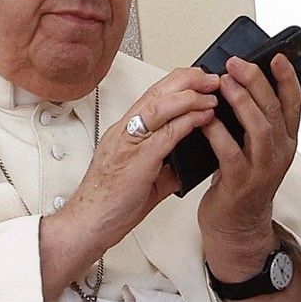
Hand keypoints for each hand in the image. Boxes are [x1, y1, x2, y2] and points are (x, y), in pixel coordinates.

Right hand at [40, 67, 219, 299]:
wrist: (89, 223)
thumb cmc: (108, 201)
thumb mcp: (142, 177)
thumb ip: (164, 166)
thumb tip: (184, 164)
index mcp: (124, 132)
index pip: (152, 95)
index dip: (178, 83)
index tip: (200, 79)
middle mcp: (124, 131)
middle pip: (156, 92)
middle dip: (187, 80)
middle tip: (211, 78)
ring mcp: (128, 144)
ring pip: (159, 107)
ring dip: (189, 96)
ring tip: (211, 93)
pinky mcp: (136, 161)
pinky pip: (165, 134)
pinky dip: (187, 122)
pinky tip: (203, 116)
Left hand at [198, 54, 300, 280]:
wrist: (235, 224)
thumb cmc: (240, 179)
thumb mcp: (253, 146)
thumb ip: (251, 119)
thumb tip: (236, 81)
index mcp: (284, 140)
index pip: (293, 103)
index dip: (287, 79)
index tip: (277, 57)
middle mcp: (279, 152)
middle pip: (274, 110)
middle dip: (256, 82)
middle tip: (237, 64)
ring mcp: (262, 168)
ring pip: (259, 129)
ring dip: (242, 103)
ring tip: (224, 84)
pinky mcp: (240, 182)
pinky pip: (231, 152)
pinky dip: (218, 132)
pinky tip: (206, 118)